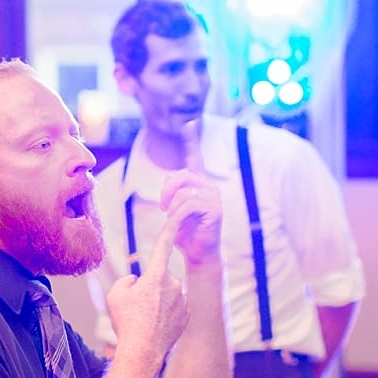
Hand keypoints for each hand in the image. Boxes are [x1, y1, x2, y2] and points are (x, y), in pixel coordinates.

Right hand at [104, 191, 197, 369]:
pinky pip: (175, 308)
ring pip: (166, 295)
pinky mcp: (187, 314)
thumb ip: (127, 281)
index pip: (163, 244)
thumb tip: (137, 281)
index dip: (170, 226)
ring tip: (145, 320)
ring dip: (158, 303)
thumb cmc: (127, 322)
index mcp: (155, 275)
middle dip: (149, 288)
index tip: (179, 212)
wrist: (142, 352)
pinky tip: (157, 326)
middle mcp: (173, 283)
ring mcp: (182, 299)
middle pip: (158, 278)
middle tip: (137, 308)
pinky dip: (166, 315)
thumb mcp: (116, 295)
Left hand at [158, 124, 222, 266]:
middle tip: (162, 208)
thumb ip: (173, 194)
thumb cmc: (185, 233)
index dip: (191, 140)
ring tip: (172, 220)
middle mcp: (208, 186)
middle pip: (180, 176)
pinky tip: (179, 223)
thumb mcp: (174, 210)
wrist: (198, 253)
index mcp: (199, 183)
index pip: (195, 158)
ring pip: (182, 192)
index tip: (189, 123)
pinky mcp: (215, 209)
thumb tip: (169, 186)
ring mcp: (214, 196)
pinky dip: (178, 215)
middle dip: (165, 193)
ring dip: (171, 208)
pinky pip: (188, 204)